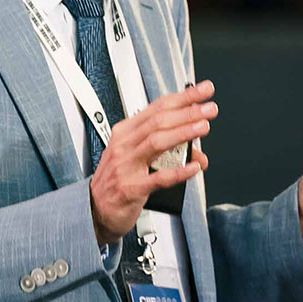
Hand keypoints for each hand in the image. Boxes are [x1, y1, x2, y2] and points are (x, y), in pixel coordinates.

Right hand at [90, 81, 215, 243]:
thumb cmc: (115, 182)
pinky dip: (178, 172)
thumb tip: (197, 154)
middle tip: (209, 108)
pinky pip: (158, 178)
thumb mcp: (137, 159)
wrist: (94, 211)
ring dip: (183, 132)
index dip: (182, 97)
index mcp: (125, 133)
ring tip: (203, 127)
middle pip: (158, 121)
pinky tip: (194, 167)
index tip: (202, 91)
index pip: (157, 108)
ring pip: (157, 142)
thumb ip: (168, 152)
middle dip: (187, 112)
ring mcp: (127, 166)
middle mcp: (125, 146)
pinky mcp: (132, 188)